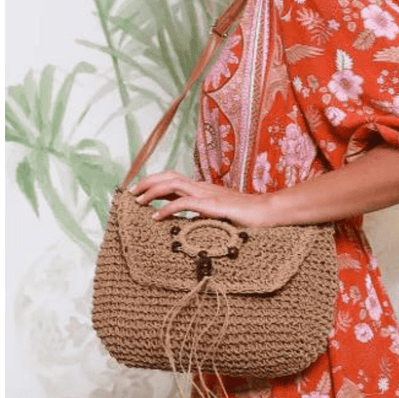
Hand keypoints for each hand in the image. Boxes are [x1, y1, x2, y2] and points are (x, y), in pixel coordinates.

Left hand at [129, 170, 268, 227]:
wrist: (267, 212)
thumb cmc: (245, 216)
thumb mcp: (219, 214)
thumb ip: (203, 213)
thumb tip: (186, 221)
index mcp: (203, 188)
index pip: (173, 179)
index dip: (154, 182)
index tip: (138, 192)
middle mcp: (202, 186)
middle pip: (169, 176)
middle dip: (147, 182)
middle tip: (131, 193)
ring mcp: (207, 194)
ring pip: (173, 184)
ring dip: (152, 191)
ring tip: (138, 201)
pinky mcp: (212, 205)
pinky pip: (185, 203)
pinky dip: (167, 208)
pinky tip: (157, 217)